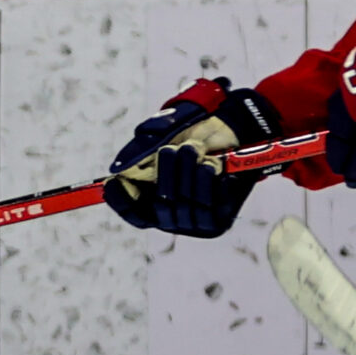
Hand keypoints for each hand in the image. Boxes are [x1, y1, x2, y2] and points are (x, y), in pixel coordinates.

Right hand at [104, 79, 282, 237]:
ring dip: (190, 177)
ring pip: (186, 207)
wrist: (241, 132)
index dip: (122, 201)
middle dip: (165, 176)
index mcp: (156, 202)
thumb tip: (120, 169)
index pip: (133, 213)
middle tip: (171, 150)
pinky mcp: (220, 220)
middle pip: (160, 207)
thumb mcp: (167, 133)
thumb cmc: (199, 132)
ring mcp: (196, 222)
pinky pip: (211, 208)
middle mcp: (174, 217)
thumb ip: (143, 147)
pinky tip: (215, 169)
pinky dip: (212, 186)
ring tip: (195, 151)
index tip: (114, 182)